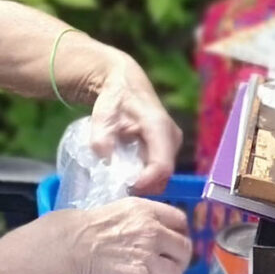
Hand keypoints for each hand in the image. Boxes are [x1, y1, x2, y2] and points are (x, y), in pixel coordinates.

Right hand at [51, 196, 190, 273]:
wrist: (67, 245)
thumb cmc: (82, 227)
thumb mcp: (118, 210)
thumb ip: (138, 219)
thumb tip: (144, 233)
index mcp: (147, 211)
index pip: (180, 221)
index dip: (181, 235)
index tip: (173, 246)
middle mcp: (153, 231)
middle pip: (184, 250)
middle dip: (180, 264)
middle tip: (169, 272)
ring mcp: (147, 256)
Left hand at [86, 52, 182, 192]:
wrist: (125, 85)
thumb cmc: (114, 99)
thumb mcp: (101, 116)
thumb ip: (101, 140)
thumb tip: (107, 164)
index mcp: (159, 127)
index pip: (161, 166)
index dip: (145, 183)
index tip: (125, 187)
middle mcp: (172, 137)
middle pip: (164, 175)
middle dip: (143, 187)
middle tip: (119, 188)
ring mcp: (172, 144)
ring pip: (163, 175)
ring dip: (143, 183)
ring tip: (121, 181)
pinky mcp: (168, 149)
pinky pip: (159, 171)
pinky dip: (144, 177)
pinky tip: (127, 174)